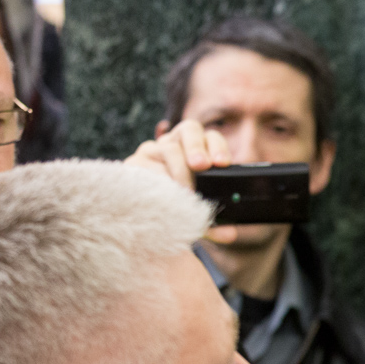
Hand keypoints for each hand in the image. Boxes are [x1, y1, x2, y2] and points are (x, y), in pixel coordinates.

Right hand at [123, 119, 240, 243]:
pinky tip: (161, 192)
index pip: (210, 137)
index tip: (222, 164)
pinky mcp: (134, 163)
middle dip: (197, 148)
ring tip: (185, 190)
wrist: (144, 216)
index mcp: (197, 150)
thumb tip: (230, 233)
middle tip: (202, 166)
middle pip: (189, 130)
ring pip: (168, 148)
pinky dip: (157, 177)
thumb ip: (215, 223)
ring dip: (180, 169)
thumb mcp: (198, 214)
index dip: (217, 147)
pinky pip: (145, 164)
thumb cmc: (178, 208)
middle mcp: (175, 143)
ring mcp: (153, 150)